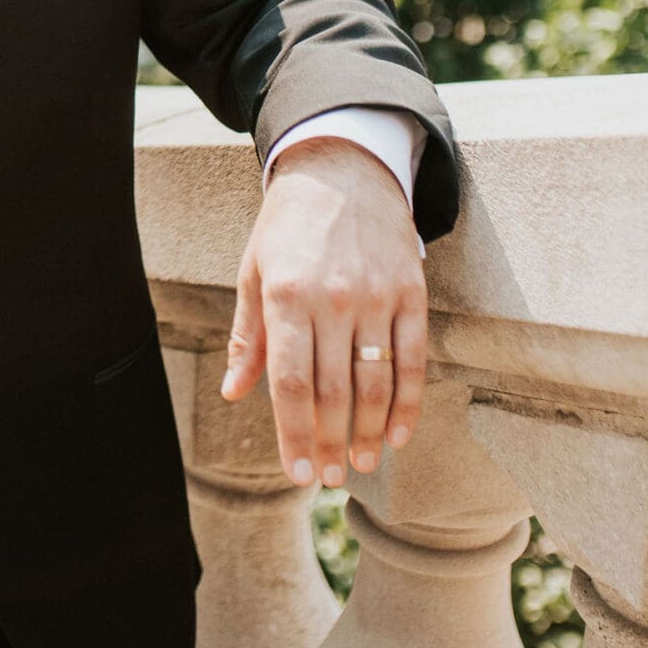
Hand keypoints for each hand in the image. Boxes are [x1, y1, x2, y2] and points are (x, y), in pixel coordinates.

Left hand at [219, 136, 427, 487]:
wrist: (344, 170)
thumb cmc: (289, 227)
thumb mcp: (254, 271)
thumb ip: (248, 335)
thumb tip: (234, 391)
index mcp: (285, 294)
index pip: (290, 382)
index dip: (294, 433)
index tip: (297, 472)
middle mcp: (332, 298)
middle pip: (334, 391)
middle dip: (330, 443)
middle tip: (327, 477)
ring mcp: (375, 296)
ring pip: (376, 383)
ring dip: (368, 433)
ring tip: (360, 465)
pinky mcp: (410, 293)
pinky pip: (413, 360)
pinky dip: (408, 404)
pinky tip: (397, 435)